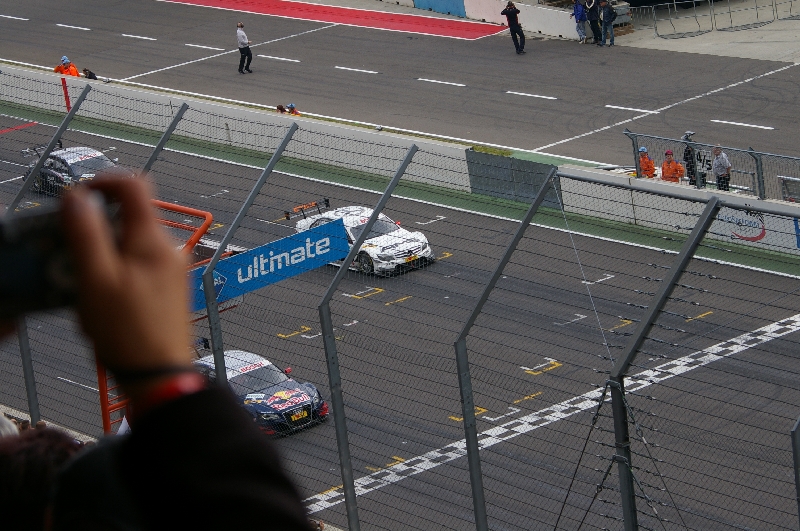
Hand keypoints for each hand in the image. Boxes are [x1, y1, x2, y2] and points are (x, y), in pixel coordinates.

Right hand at [61, 178, 191, 395]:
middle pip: (128, 217)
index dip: (103, 182)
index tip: (76, 198)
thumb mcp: (96, 279)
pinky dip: (113, 273)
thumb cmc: (127, 331)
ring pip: (128, 244)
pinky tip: (99, 302)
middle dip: (94, 229)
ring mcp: (170, 269)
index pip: (134, 185)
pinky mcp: (167, 288)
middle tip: (67, 252)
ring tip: (81, 285)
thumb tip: (77, 194)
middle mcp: (168, 249)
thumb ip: (86, 233)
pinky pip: (135, 266)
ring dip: (100, 255)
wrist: (159, 375)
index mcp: (154, 239)